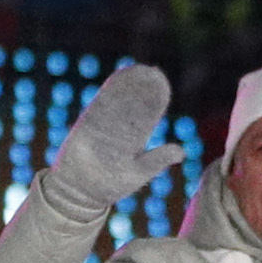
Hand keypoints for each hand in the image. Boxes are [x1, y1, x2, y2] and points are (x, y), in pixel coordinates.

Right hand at [51, 61, 173, 202]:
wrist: (80, 193)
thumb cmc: (110, 186)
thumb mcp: (139, 173)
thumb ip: (158, 160)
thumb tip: (181, 151)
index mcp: (134, 140)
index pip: (146, 116)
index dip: (154, 101)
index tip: (162, 85)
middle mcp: (119, 130)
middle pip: (132, 104)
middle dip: (142, 88)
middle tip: (153, 71)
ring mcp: (102, 126)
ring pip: (117, 101)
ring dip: (127, 85)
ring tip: (138, 69)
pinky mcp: (87, 125)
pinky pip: (99, 106)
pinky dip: (109, 92)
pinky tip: (117, 78)